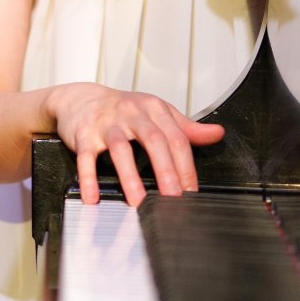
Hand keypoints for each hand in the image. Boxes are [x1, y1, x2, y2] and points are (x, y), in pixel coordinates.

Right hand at [47, 82, 224, 206]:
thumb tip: (217, 134)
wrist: (82, 99)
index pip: (176, 138)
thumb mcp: (157, 113)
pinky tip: (93, 197)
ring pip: (121, 148)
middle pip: (153, 141)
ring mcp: (107, 123)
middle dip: (165, 172)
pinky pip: (86, 157)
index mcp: (154, 108)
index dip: (185, 167)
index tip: (190, 192)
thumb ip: (186, 127)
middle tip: (172, 199)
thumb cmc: (125, 110)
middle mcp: (132, 113)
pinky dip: (89, 178)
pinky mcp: (84, 134)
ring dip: (130, 177)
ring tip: (138, 202)